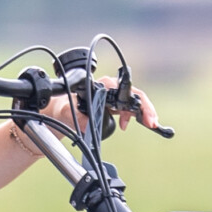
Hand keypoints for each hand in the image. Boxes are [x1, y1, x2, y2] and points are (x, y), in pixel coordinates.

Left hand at [35, 86, 159, 137]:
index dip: (140, 104)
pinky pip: (127, 108)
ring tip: (149, 125)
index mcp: (104, 86)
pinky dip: (133, 116)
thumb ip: (79, 118)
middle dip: (146, 109)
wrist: (58, 111)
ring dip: (142, 113)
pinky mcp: (111, 104)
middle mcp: (109, 88)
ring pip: (133, 102)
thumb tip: (90, 124)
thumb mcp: (67, 113)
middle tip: (153, 124)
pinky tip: (126, 126)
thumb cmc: (62, 108)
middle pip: (135, 96)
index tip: (147, 118)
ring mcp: (111, 96)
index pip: (127, 92)